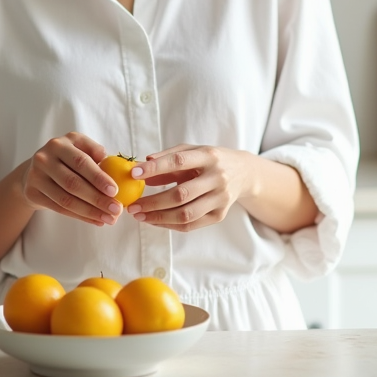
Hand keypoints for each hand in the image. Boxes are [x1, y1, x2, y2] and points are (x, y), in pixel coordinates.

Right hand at [20, 132, 122, 225]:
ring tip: (109, 218)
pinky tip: (96, 220)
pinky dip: (80, 216)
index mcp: (59, 144)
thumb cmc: (65, 158)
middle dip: (97, 198)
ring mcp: (35, 177)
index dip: (98, 177)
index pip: (81, 162)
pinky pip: (59, 209)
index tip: (115, 191)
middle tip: (116, 209)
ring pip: (66, 199)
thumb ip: (93, 151)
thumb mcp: (78, 147)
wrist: (34, 171)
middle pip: (73, 183)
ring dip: (90, 211)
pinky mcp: (32, 193)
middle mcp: (44, 158)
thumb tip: (107, 160)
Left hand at [125, 144, 254, 231]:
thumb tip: (141, 168)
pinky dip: (169, 224)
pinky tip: (154, 221)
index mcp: (209, 156)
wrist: (243, 173)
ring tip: (139, 216)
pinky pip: (191, 225)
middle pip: (181, 194)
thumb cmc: (210, 160)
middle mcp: (217, 178)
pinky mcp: (220, 215)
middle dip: (153, 202)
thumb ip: (167, 157)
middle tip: (132, 206)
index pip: (179, 161)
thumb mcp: (192, 151)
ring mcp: (220, 198)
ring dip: (159, 217)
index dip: (155, 168)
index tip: (134, 174)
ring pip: (186, 214)